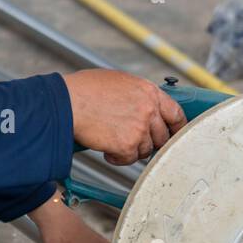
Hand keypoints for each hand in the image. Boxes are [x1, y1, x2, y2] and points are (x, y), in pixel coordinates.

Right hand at [62, 69, 184, 165]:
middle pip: (162, 136)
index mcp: (148, 91)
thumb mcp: (119, 83)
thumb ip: (138, 96)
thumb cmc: (85, 91)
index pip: (176, 113)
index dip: (176, 128)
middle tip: (134, 142)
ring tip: (112, 139)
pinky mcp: (128, 144)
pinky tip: (105, 148)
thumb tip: (147, 110)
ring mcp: (140, 127)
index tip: (173, 135)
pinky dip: (117, 158)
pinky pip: (129, 159)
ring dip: (131, 149)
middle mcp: (148, 109)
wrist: (66, 102)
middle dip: (150, 142)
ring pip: (146, 150)